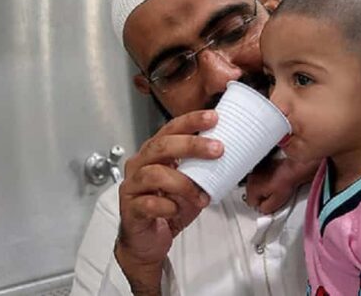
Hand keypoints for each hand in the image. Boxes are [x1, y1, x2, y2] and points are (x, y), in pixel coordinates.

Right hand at [115, 110, 223, 291]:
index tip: (213, 118)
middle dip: (191, 145)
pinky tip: (176, 210)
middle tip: (217, 149)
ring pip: (155, 174)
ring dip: (184, 184)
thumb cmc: (165, 208)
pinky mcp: (131, 208)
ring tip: (201, 197)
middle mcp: (140, 165)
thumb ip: (201, 170)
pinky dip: (168, 207)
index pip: (170, 129)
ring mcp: (132, 186)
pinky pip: (150, 203)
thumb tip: (229, 157)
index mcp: (153, 154)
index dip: (191, 121)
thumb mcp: (188, 185)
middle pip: (162, 147)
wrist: (146, 241)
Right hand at [245, 156, 318, 213]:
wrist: (291, 169)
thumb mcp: (276, 202)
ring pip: (255, 186)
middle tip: (273, 197)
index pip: (251, 203)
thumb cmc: (285, 182)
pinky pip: (259, 179)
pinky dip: (265, 181)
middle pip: (252, 194)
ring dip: (262, 189)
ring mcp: (255, 172)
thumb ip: (265, 209)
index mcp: (252, 188)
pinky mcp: (261, 167)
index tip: (268, 204)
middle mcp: (251, 179)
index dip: (261, 206)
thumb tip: (262, 210)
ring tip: (275, 188)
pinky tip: (274, 181)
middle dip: (261, 197)